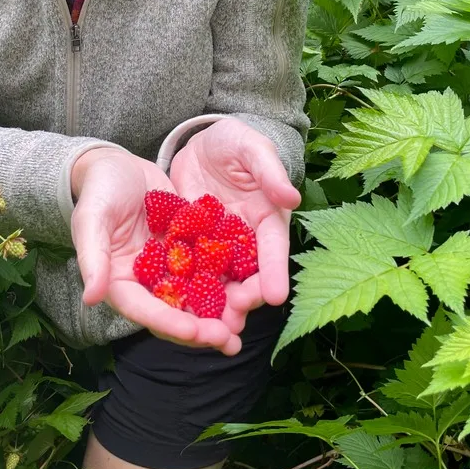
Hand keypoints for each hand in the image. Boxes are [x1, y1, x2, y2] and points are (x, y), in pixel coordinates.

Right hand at [70, 146, 242, 355]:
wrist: (118, 165)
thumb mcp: (92, 219)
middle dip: (202, 329)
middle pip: (175, 313)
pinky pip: (210, 267)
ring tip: (245, 324)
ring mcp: (170, 267)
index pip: (145, 310)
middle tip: (230, 340)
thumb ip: (93, 257)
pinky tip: (252, 284)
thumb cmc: (98, 190)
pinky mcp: (188, 249)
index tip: (196, 332)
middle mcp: (147, 282)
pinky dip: (228, 279)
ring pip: (197, 296)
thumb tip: (92, 297)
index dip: (170, 324)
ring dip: (220, 312)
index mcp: (121, 282)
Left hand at [169, 118, 300, 318]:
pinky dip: (188, 290)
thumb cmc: (233, 140)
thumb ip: (269, 171)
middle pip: (248, 274)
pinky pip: (190, 270)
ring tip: (212, 328)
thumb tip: (291, 198)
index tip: (275, 296)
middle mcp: (245, 238)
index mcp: (267, 217)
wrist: (200, 143)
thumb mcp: (251, 147)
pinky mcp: (191, 245)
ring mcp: (217, 245)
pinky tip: (178, 309)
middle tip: (235, 316)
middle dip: (245, 298)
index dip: (274, 272)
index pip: (273, 249)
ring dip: (218, 305)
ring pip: (220, 280)